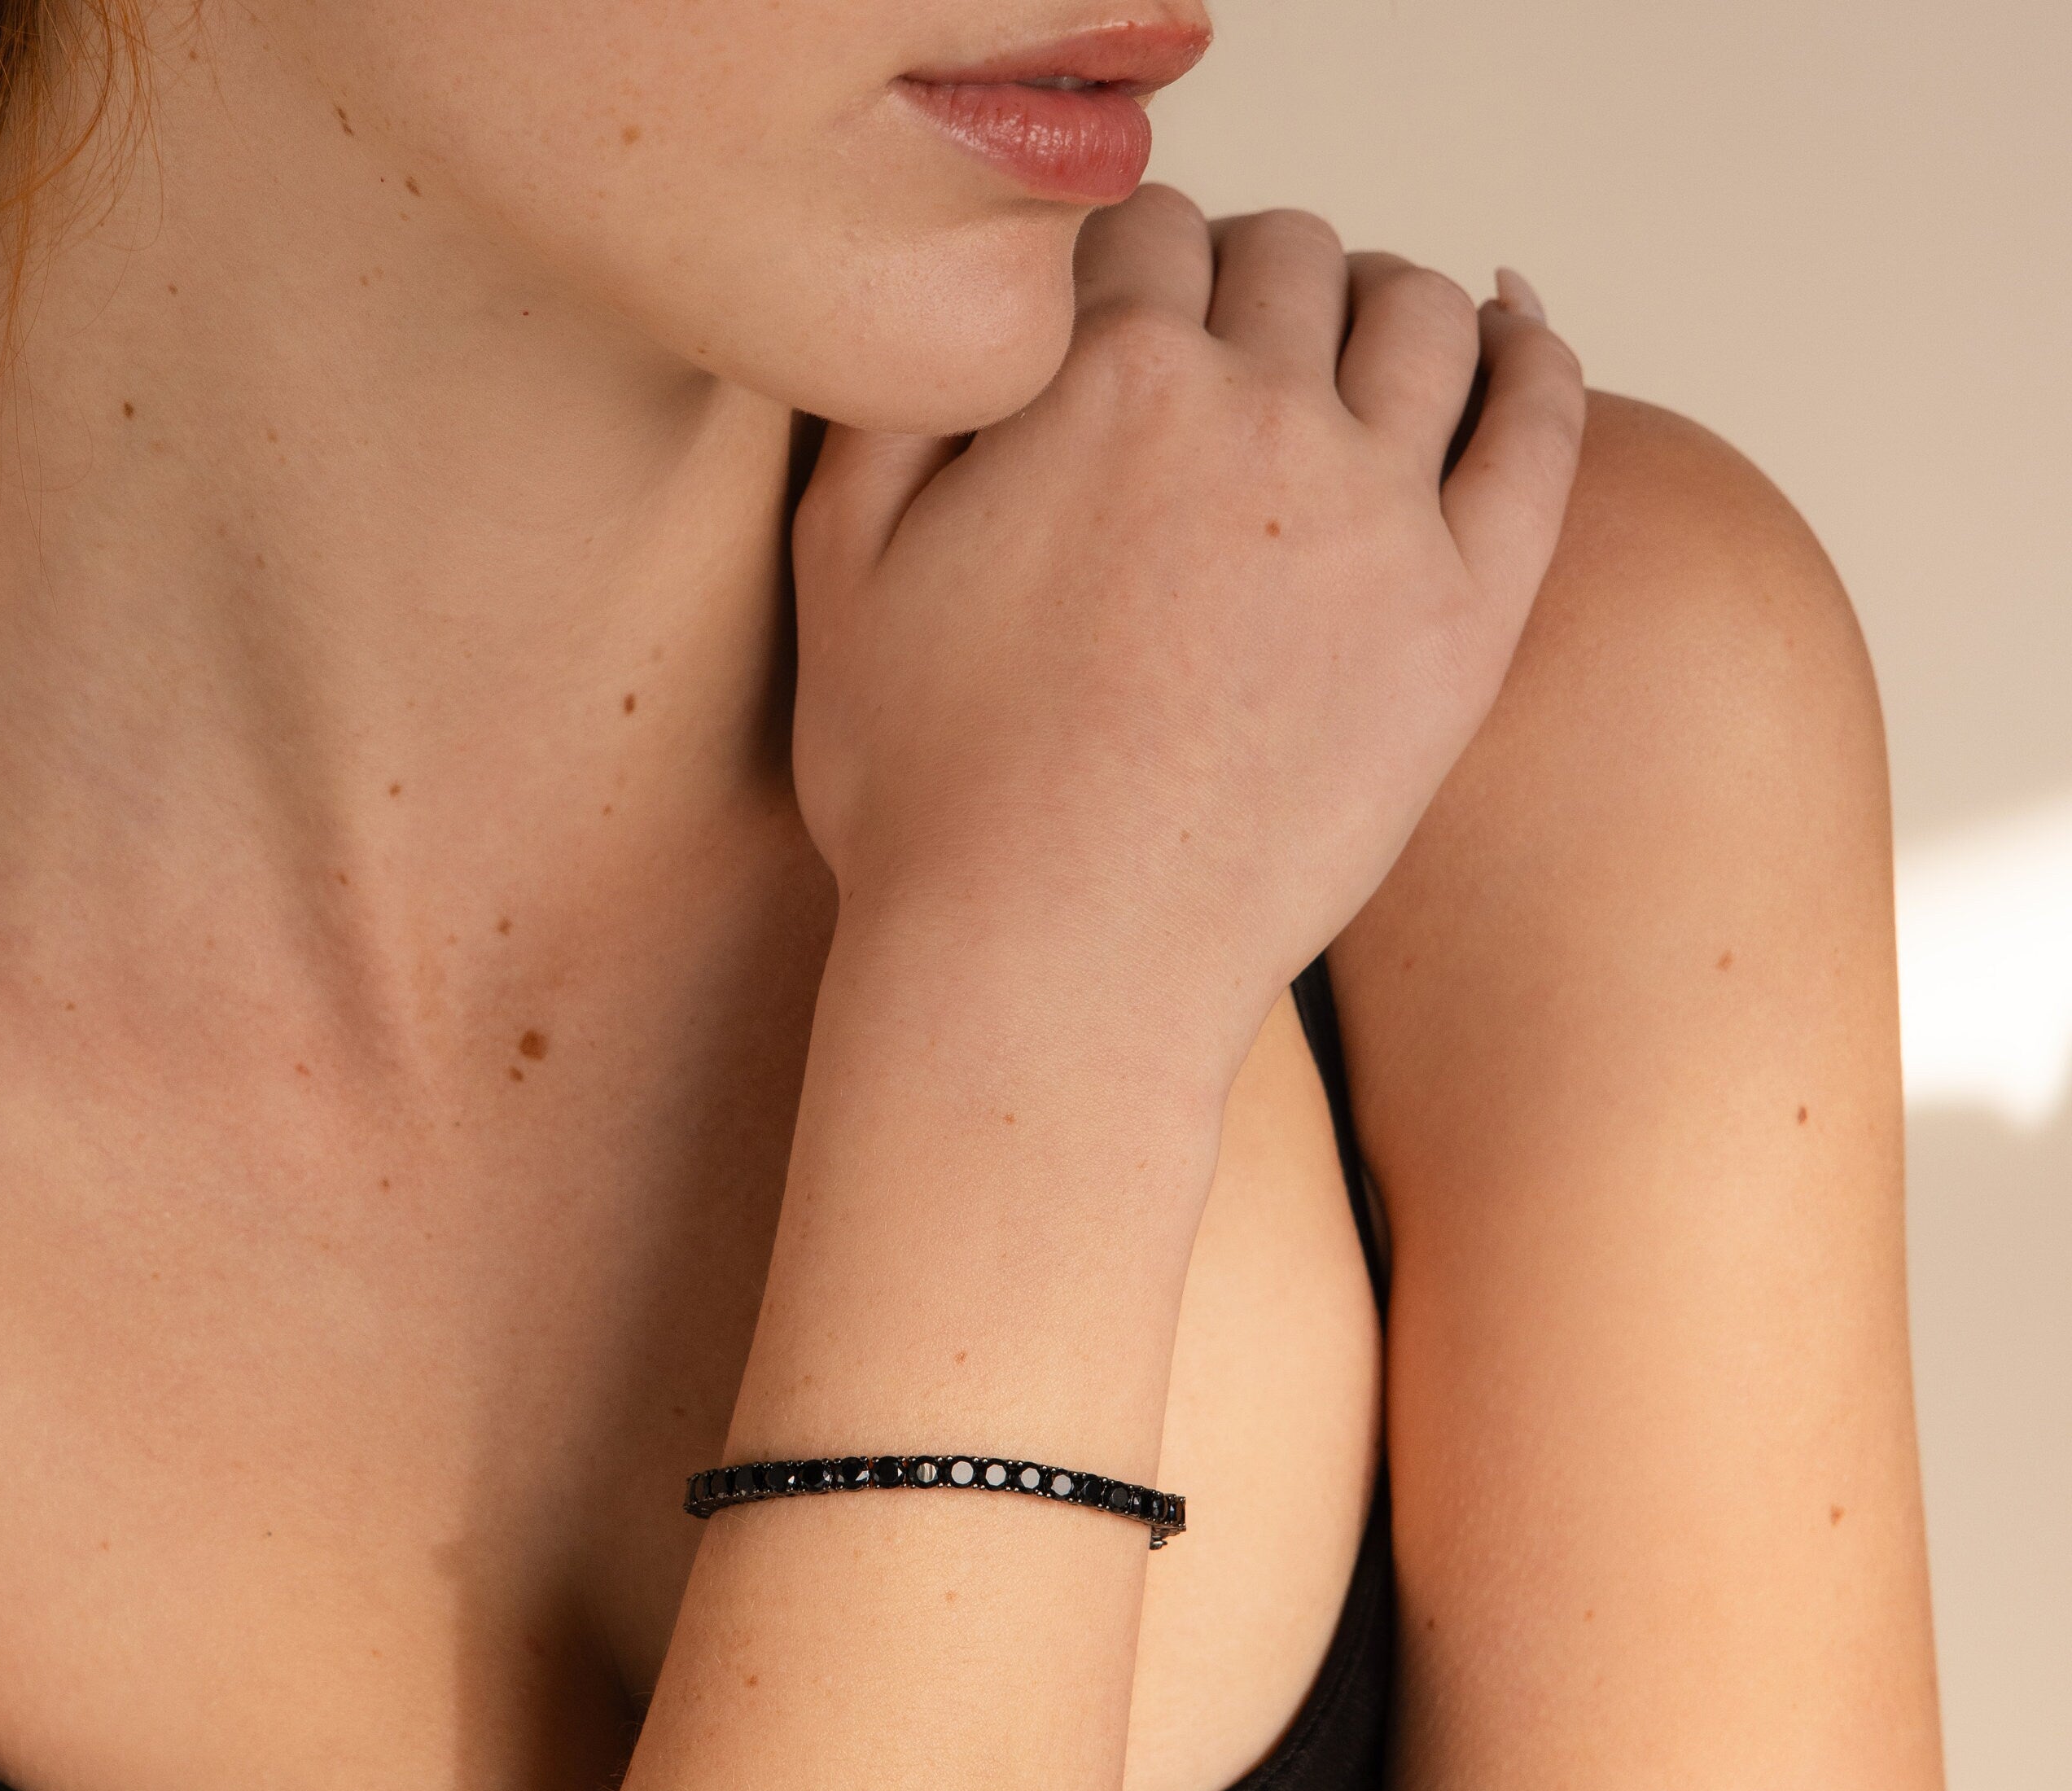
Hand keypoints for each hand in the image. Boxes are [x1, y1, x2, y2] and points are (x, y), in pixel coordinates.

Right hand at [791, 194, 1584, 1109]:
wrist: (1051, 971)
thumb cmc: (930, 801)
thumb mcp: (838, 570)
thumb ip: (898, 401)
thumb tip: (957, 309)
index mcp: (1106, 380)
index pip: (1142, 230)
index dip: (1123, 262)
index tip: (1118, 310)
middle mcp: (1261, 417)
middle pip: (1287, 259)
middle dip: (1243, 276)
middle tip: (1216, 344)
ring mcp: (1383, 517)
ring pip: (1419, 317)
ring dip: (1377, 301)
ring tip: (1347, 342)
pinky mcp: (1466, 620)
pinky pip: (1541, 428)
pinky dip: (1533, 352)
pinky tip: (1510, 332)